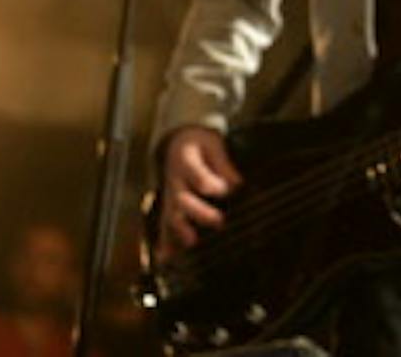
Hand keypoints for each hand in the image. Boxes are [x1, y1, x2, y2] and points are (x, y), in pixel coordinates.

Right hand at [158, 125, 241, 258]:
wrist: (178, 142)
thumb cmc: (201, 145)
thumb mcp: (213, 145)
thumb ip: (223, 164)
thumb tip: (236, 184)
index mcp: (185, 161)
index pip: (195, 172)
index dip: (208, 182)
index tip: (224, 190)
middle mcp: (174, 181)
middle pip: (182, 198)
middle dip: (198, 211)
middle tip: (219, 221)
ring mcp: (170, 196)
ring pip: (171, 215)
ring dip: (180, 230)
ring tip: (192, 242)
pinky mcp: (169, 208)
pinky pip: (164, 225)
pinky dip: (165, 242)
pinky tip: (166, 258)